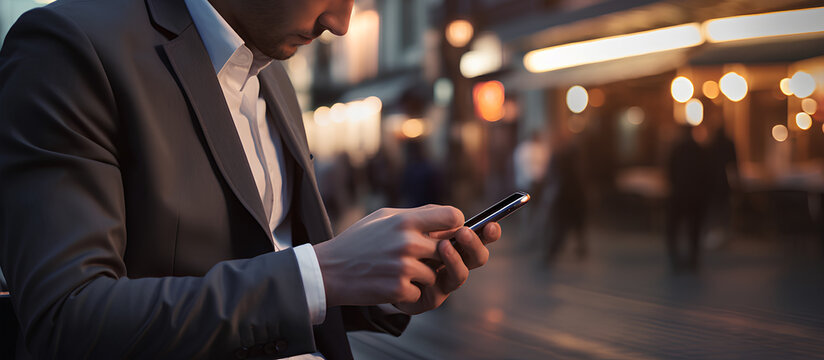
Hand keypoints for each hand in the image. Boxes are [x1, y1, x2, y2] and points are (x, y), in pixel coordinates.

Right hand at [313, 205, 463, 306]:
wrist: (328, 270)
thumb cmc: (359, 241)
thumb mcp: (384, 217)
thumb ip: (417, 215)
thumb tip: (451, 215)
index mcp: (405, 220)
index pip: (453, 217)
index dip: (454, 226)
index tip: (446, 233)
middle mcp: (407, 242)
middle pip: (448, 250)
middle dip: (436, 256)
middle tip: (416, 257)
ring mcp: (404, 267)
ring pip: (434, 275)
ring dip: (421, 277)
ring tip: (396, 271)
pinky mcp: (398, 289)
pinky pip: (420, 293)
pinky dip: (408, 292)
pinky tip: (389, 283)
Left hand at [393, 222, 500, 314]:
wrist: (369, 270)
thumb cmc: (391, 243)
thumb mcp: (406, 223)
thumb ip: (428, 216)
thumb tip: (454, 216)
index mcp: (453, 242)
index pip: (479, 236)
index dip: (488, 232)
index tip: (491, 223)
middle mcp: (453, 263)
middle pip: (477, 257)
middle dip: (475, 245)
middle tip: (464, 233)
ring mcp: (444, 282)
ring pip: (461, 275)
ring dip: (455, 260)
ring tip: (443, 246)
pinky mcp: (429, 298)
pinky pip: (438, 292)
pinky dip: (432, 280)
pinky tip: (422, 268)